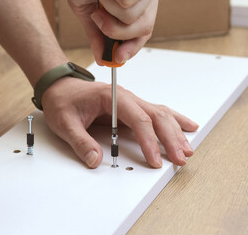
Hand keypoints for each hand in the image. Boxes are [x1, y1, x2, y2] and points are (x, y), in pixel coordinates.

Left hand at [41, 77, 198, 167]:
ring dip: (175, 131)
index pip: (137, 118)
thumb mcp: (65, 122)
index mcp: (112, 97)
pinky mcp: (130, 109)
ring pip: (160, 114)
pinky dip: (172, 121)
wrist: (60, 88)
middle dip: (170, 138)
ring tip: (187, 149)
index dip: (149, 141)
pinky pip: (156, 113)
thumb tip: (95, 160)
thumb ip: (80, 141)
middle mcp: (125, 97)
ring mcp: (130, 102)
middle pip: (155, 116)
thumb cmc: (63, 101)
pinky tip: (186, 126)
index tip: (155, 159)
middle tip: (180, 158)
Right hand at [68, 0, 158, 64]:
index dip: (132, 47)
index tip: (118, 57)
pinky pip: (127, 2)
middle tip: (98, 15)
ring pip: (131, 16)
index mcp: (136, 4)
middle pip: (142, 28)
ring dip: (108, 7)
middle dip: (114, 29)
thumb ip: (97, 35)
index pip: (144, 32)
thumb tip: (102, 58)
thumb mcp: (87, 11)